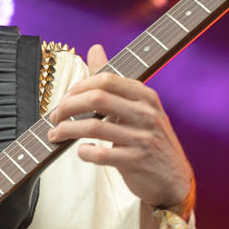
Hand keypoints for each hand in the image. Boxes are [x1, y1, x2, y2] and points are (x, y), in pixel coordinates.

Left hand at [45, 43, 193, 211]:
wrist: (173, 179)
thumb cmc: (149, 140)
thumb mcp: (139, 108)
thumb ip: (114, 82)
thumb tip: (95, 48)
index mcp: (146, 97)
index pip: (107, 79)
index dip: (79, 86)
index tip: (65, 98)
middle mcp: (147, 114)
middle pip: (98, 98)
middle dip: (68, 106)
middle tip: (55, 116)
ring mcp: (142, 138)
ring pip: (94, 127)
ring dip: (67, 130)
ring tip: (55, 134)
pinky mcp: (135, 162)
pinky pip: (100, 154)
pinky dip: (84, 152)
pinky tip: (81, 151)